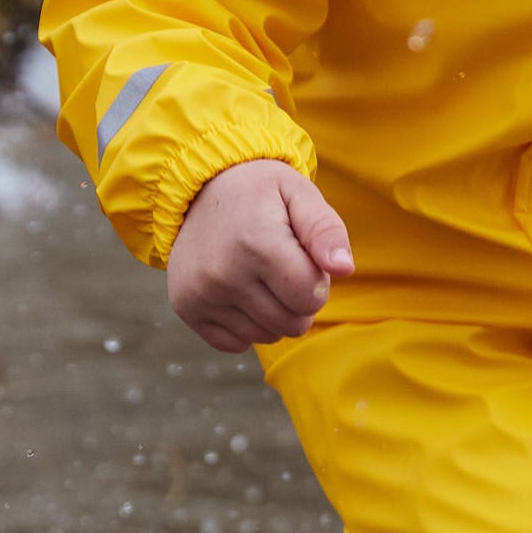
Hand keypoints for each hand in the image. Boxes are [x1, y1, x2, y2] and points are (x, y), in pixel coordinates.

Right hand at [167, 160, 352, 350]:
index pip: (311, 298)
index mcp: (257, 243)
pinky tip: (239, 292)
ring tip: (259, 276)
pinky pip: (236, 344)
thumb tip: (344, 268)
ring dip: (274, 314)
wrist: (198, 188)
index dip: (317, 281)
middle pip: (292, 323)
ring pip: (266, 336)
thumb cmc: (260, 192)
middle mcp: (223, 273)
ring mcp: (201, 294)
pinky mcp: (186, 307)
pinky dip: (245, 325)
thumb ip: (326, 230)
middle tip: (282, 267)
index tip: (302, 257)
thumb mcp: (299, 193)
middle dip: (298, 301)